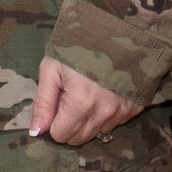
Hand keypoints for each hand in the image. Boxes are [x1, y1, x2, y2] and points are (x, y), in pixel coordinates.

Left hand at [29, 56, 144, 145]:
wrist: (115, 32)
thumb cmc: (76, 48)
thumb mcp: (51, 69)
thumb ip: (43, 102)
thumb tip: (36, 132)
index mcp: (80, 103)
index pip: (61, 135)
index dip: (53, 122)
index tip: (55, 103)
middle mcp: (104, 113)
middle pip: (78, 139)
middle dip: (68, 124)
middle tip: (68, 99)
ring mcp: (122, 113)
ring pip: (97, 133)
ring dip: (87, 121)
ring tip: (86, 95)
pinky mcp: (134, 109)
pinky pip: (114, 124)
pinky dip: (105, 116)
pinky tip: (102, 95)